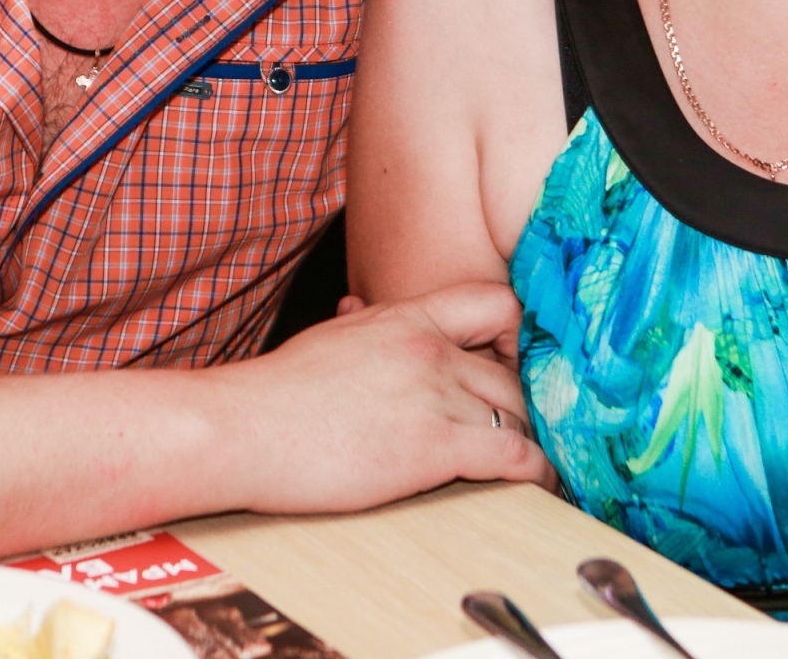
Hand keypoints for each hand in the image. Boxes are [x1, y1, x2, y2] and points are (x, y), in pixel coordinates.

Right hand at [220, 281, 552, 514]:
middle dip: (534, 401)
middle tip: (540, 427)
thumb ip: (357, 326)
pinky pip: (515, 454)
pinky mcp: (435, 446)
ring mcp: (435, 394)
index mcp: (403, 317)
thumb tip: (355, 308)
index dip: (521, 337)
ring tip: (548, 460)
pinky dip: (540, 471)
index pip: (496, 304)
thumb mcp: (326, 340)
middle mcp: (429, 348)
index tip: (521, 366)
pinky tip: (544, 483)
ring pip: (522, 411)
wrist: (239, 430)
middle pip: (516, 368)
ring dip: (539, 438)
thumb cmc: (271, 394)